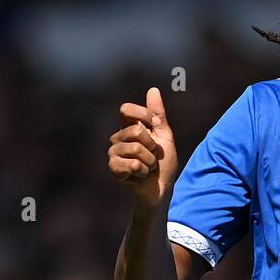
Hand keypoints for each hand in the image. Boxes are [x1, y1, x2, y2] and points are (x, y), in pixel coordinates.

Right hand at [108, 86, 177, 208]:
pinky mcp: (114, 168)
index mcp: (128, 128)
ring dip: (150, 162)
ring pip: (135, 148)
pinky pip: (133, 164)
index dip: (144, 115)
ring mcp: (114, 153)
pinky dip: (144, 172)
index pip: (126, 110)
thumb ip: (158, 115)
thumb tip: (152, 89)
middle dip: (152, 146)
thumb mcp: (165, 137)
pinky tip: (140, 176)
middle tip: (153, 157)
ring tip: (148, 168)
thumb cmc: (163, 165)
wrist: (161, 190)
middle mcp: (118, 138)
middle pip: (135, 130)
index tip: (156, 126)